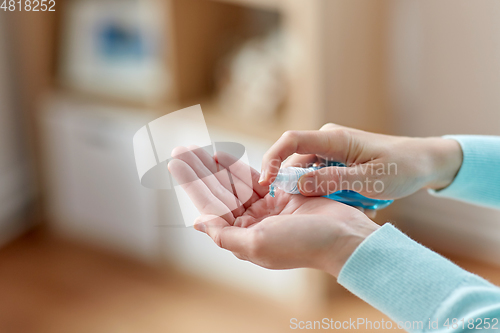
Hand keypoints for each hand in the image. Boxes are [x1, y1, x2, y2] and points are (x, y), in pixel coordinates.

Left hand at [168, 145, 378, 276]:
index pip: (210, 206)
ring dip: (215, 166)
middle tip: (180, 149)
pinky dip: (239, 168)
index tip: (176, 164)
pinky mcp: (281, 197)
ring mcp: (266, 210)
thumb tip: (198, 222)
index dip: (192, 184)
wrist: (344, 237)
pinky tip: (222, 156)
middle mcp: (251, 224)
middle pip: (218, 192)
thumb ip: (225, 234)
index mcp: (242, 237)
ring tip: (195, 148)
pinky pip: (255, 179)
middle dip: (199, 171)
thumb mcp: (257, 243)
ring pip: (234, 184)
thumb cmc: (303, 244)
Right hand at [259, 123, 462, 199]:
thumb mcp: (369, 180)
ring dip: (318, 192)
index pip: (291, 140)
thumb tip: (295, 184)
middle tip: (312, 210)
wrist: (425, 161)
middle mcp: (328, 139)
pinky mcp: (337, 160)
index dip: (272, 159)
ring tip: (350, 204)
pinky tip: (352, 201)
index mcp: (334, 138)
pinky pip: (320, 176)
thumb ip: (332, 181)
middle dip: (297, 186)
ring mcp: (332, 149)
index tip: (265, 183)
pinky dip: (328, 191)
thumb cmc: (403, 167)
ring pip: (307, 172)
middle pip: (295, 161)